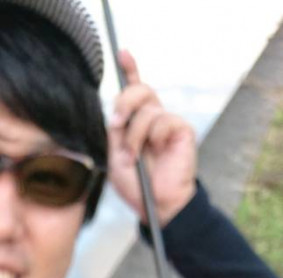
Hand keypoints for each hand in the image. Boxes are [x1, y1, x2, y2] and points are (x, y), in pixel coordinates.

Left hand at [108, 49, 196, 226]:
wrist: (156, 204)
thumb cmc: (137, 186)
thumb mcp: (115, 157)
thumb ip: (115, 132)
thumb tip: (114, 110)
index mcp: (137, 124)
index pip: (136, 92)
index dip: (131, 71)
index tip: (122, 54)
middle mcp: (154, 119)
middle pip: (140, 90)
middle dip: (124, 102)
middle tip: (117, 124)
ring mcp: (168, 123)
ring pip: (146, 110)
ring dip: (134, 136)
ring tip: (134, 157)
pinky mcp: (182, 129)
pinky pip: (162, 120)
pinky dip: (152, 138)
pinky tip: (157, 153)